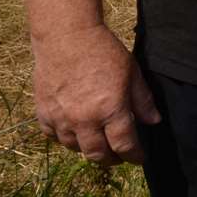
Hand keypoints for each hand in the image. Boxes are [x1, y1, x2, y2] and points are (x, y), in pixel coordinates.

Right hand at [31, 24, 159, 166]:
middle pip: (98, 154)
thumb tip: (153, 121)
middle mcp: (84, 120)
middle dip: (111, 159)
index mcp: (110, 110)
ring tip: (98, 143)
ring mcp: (61, 119)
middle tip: (119, 157)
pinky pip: (54, 137)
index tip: (139, 158)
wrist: (66, 37)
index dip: (134, 155)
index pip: (124, 145)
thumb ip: (143, 100)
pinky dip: (66, 138)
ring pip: (75, 148)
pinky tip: (75, 132)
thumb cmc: (104, 51)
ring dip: (88, 149)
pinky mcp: (43, 113)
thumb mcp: (132, 73)